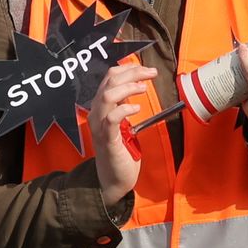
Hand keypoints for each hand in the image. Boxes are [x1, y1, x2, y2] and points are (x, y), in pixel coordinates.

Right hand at [90, 60, 159, 202]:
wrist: (113, 179)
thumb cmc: (121, 150)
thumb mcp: (122, 122)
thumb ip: (124, 104)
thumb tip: (137, 84)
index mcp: (100, 106)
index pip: (109, 77)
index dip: (127, 68)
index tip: (145, 68)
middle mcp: (96, 113)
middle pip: (109, 81)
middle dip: (132, 73)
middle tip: (151, 73)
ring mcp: (100, 126)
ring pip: (108, 96)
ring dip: (128, 87)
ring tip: (144, 89)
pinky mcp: (107, 140)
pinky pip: (111, 119)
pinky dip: (124, 109)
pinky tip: (137, 108)